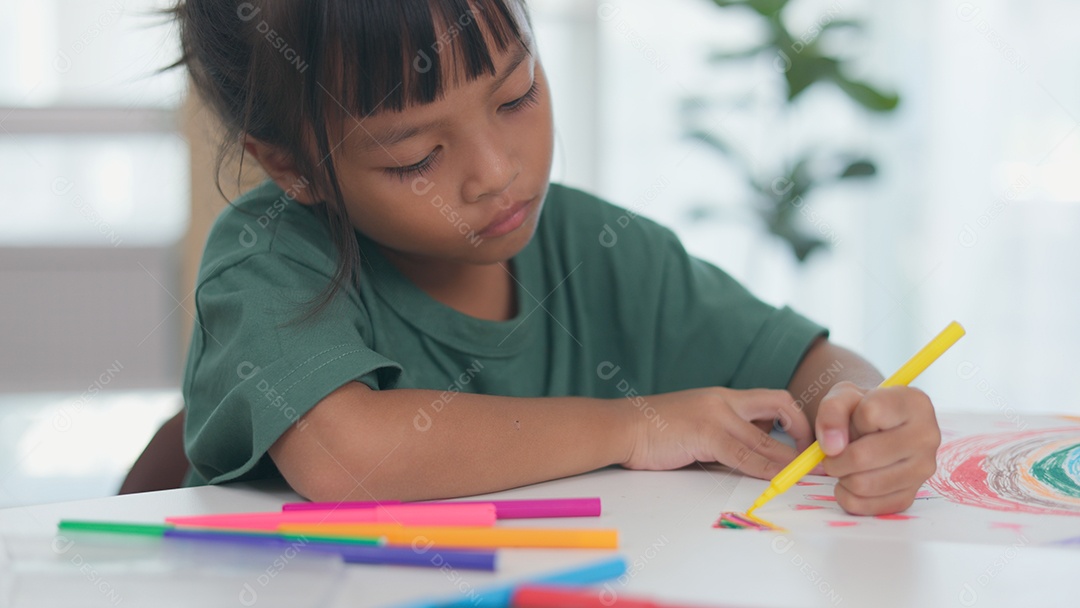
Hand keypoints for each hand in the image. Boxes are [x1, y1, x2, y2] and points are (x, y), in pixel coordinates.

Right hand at [622, 387, 812, 478]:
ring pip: (766, 438)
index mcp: (723, 397)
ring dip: (790, 458)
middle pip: (779, 405)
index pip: (772, 399)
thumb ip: (724, 436)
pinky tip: (777, 479)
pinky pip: (745, 454)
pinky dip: (766, 469)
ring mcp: (715, 415)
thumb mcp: (696, 427)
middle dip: (804, 430)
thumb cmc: (654, 431)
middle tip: (815, 456)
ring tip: (807, 473)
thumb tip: (753, 455)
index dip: (795, 419)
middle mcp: (724, 400)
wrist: (622, 426)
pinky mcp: (705, 434)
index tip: (803, 442)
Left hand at [816, 381, 940, 514]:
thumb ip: (832, 411)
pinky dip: (847, 496)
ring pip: (863, 484)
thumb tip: (832, 447)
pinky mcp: (912, 495)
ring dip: (841, 477)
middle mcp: (927, 436)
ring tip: (844, 465)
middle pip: (862, 456)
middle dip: (835, 457)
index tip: (851, 423)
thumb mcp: (844, 395)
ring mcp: (923, 470)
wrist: (878, 428)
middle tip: (832, 454)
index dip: (849, 421)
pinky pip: (867, 506)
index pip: (870, 414)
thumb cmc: (862, 408)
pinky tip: (849, 482)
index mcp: (915, 403)